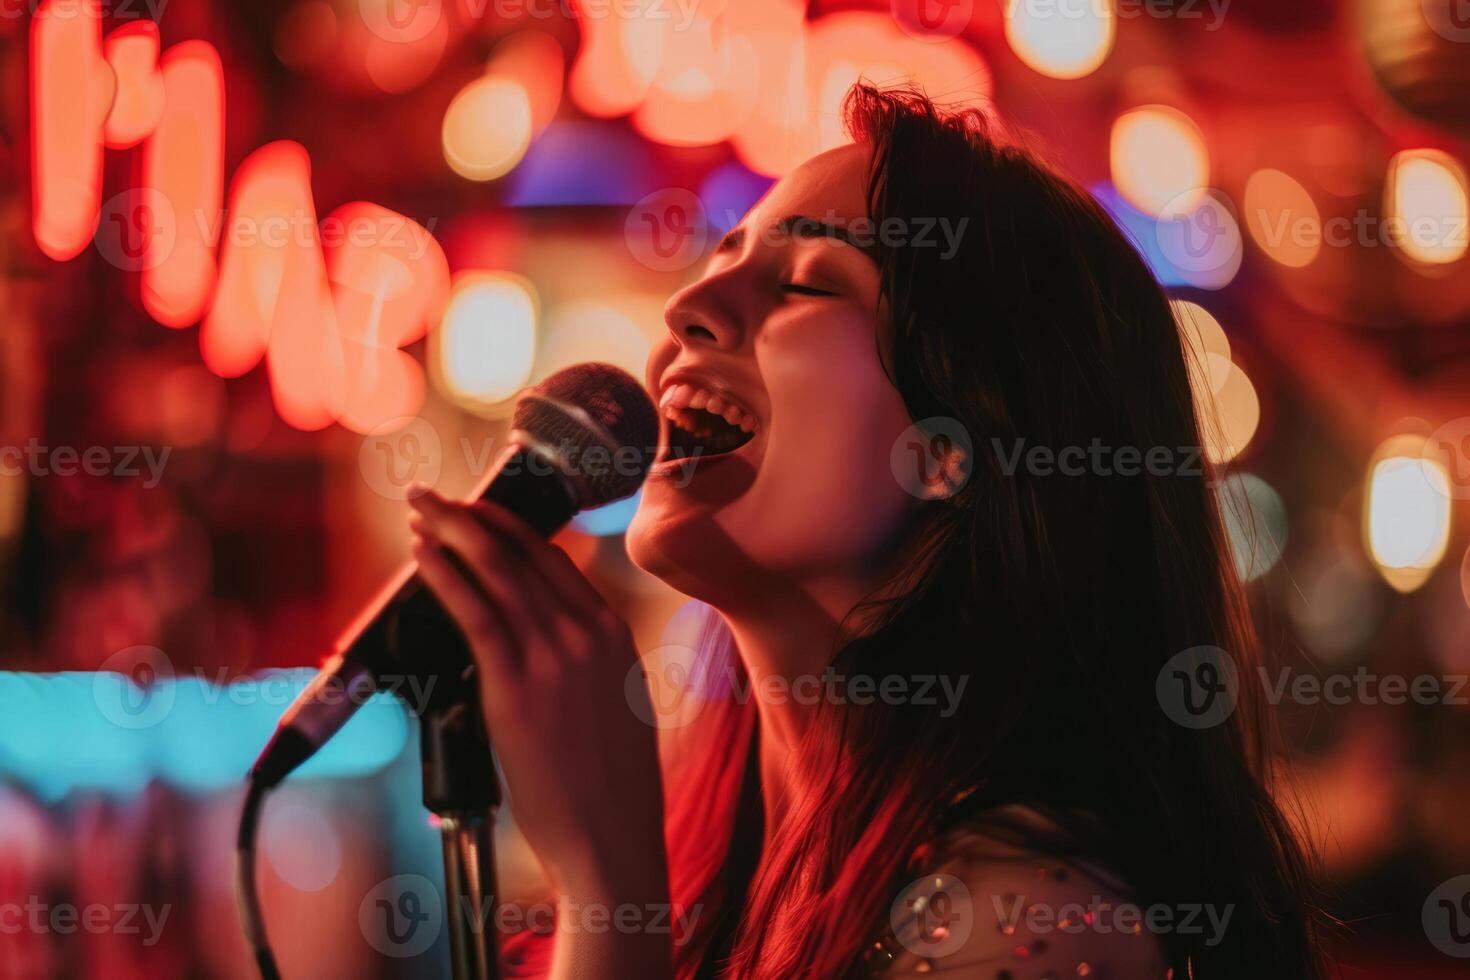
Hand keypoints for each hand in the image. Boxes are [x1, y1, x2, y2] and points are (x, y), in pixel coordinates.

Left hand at [407, 488, 667, 899]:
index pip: (556, 561)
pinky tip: (422, 556)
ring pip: (495, 571)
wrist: (612, 836)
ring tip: (419, 510)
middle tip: (434, 496)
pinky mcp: (516, 685)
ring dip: (451, 532)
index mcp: (613, 634)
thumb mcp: (617, 705)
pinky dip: (446, 575)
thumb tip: (547, 643)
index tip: (480, 515)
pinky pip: (475, 612)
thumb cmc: (610, 786)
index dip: (511, 530)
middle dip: (473, 516)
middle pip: (522, 553)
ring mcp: (554, 655)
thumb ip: (587, 663)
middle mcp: (587, 633)